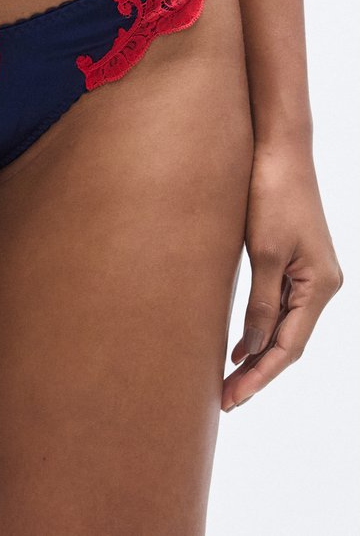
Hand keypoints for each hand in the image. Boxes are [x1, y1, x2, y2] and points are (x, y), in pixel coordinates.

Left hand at [222, 140, 342, 410]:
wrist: (279, 148)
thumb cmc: (272, 194)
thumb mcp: (264, 252)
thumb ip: (261, 303)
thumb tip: (255, 347)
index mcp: (320, 286)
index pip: (289, 347)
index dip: (261, 376)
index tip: (233, 397)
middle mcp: (321, 284)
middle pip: (289, 342)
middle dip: (258, 371)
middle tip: (225, 399)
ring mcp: (309, 272)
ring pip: (284, 326)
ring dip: (258, 353)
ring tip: (229, 380)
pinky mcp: (294, 260)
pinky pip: (279, 305)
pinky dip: (260, 327)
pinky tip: (239, 343)